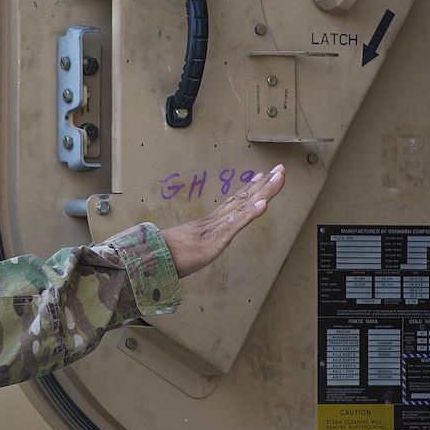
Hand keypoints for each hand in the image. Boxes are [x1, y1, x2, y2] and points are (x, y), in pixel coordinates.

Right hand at [158, 164, 285, 277]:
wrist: (149, 260)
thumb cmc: (163, 257)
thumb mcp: (183, 250)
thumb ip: (189, 246)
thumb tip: (189, 246)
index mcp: (208, 225)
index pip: (232, 203)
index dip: (249, 189)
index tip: (262, 176)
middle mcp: (213, 222)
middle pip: (243, 199)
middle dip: (264, 185)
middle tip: (280, 169)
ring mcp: (214, 229)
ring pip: (243, 207)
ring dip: (263, 193)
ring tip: (278, 179)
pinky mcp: (214, 240)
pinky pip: (234, 226)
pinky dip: (250, 215)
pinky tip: (263, 205)